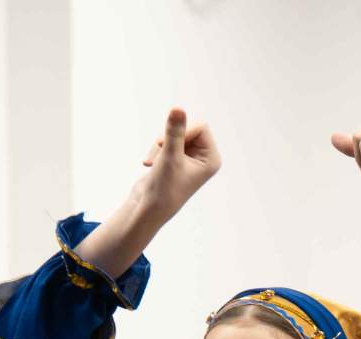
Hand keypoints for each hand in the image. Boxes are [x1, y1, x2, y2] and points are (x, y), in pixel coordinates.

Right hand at [136, 107, 220, 221]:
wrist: (148, 209)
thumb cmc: (164, 188)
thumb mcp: (169, 156)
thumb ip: (174, 131)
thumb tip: (178, 108)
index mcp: (212, 159)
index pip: (201, 127)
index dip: (183, 130)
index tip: (167, 145)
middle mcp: (205, 158)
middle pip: (188, 128)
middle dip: (169, 138)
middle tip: (160, 152)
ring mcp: (191, 158)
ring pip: (175, 133)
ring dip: (160, 144)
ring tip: (153, 162)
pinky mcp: (177, 159)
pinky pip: (168, 141)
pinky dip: (157, 149)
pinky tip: (149, 164)